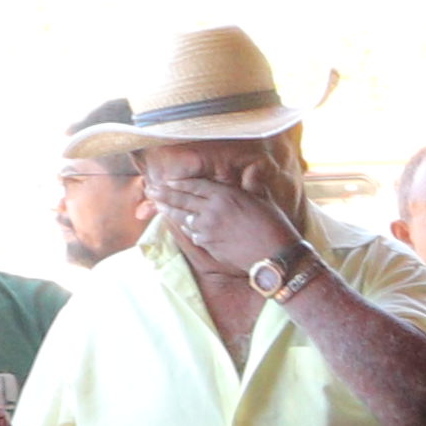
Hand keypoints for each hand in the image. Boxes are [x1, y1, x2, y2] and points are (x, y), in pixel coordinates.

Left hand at [155, 158, 297, 275]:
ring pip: (182, 217)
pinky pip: (192, 233)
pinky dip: (187, 228)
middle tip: (150, 190)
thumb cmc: (274, 226)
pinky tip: (182, 225)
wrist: (275, 256)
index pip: (195, 185)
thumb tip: (254, 168)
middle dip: (163, 194)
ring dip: (169, 211)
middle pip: (181, 199)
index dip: (180, 183)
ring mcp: (207, 228)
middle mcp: (212, 209)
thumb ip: (253, 184)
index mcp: (226, 195)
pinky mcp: (207, 244)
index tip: (168, 181)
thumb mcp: (264, 200)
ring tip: (158, 206)